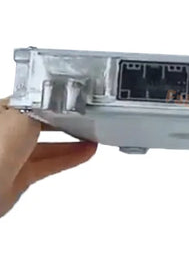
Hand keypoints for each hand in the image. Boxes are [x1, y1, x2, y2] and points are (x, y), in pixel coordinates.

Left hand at [0, 99, 96, 217]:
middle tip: (86, 118)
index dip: (52, 101)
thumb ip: (42, 108)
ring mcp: (11, 154)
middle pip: (40, 123)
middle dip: (64, 122)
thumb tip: (58, 100)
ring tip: (93, 136)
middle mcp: (4, 132)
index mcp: (0, 112)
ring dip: (71, 142)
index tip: (74, 100)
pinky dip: (69, 158)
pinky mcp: (20, 175)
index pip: (30, 102)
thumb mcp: (22, 116)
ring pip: (46, 145)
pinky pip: (48, 163)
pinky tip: (86, 152)